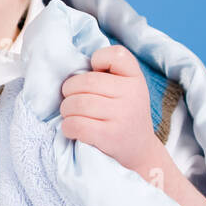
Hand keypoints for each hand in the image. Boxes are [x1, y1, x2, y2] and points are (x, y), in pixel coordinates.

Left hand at [60, 44, 165, 174]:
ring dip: (66, 110)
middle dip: (69, 91)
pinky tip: (73, 129)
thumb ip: (108, 74)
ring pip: (76, 104)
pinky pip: (76, 124)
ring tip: (71, 114)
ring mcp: (122, 116)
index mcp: (135, 78)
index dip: (98, 59)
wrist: (139, 150)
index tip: (95, 72)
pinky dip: (68, 127)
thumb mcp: (126, 89)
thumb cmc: (123, 114)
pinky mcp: (110, 136)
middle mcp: (132, 94)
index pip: (116, 54)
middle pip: (84, 82)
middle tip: (72, 99)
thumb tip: (70, 66)